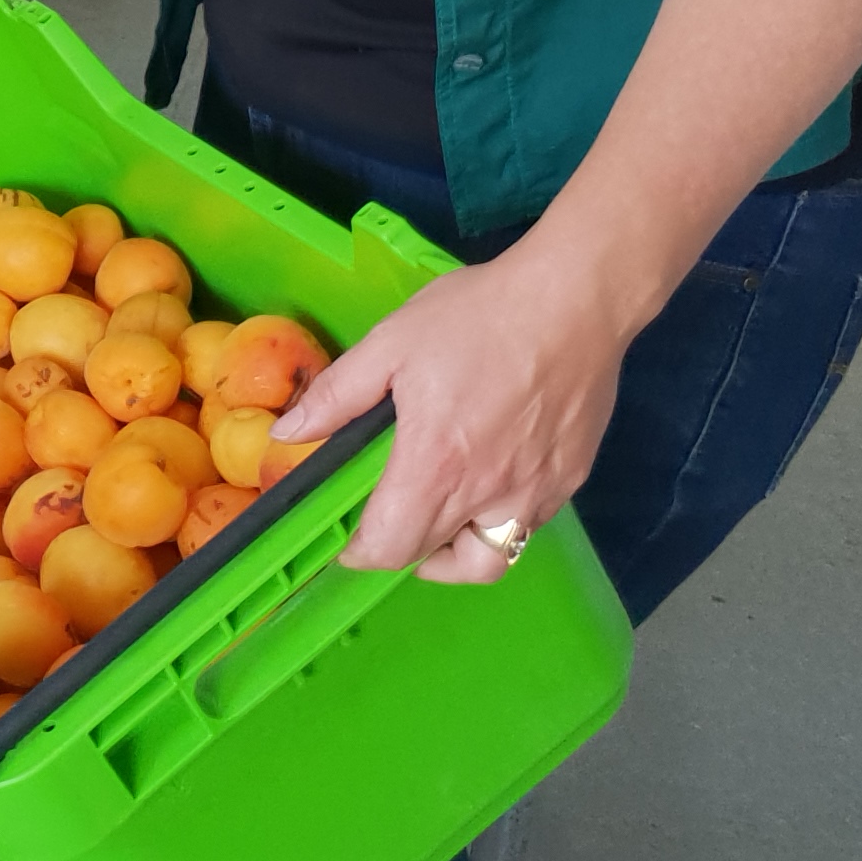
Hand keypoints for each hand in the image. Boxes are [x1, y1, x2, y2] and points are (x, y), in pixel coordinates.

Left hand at [275, 237, 637, 583]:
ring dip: (451, 553)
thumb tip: (287, 434)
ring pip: (489, 559)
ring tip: (434, 520)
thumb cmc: (476, 317)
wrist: (574, 301)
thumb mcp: (390, 344)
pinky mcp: (569, 482)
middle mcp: (489, 494)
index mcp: (437, 464)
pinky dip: (496, 524)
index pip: (391, 546)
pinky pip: (526, 527)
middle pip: (434, 557)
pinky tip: (485, 483)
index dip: (360, 553)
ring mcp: (536, 494)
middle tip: (383, 520)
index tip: (346, 541)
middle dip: (399, 550)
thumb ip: (336, 395)